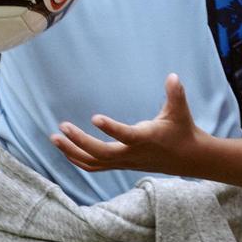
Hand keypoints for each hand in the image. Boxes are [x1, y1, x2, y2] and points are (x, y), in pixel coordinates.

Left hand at [50, 73, 205, 174]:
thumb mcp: (180, 111)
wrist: (186, 158)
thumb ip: (176, 94)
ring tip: (54, 138)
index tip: (94, 117)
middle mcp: (132, 153)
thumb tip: (172, 76)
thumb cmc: (182, 130)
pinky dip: (77, 160)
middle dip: (79, 141)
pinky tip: (65, 149)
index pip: (126, 136)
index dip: (111, 128)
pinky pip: (94, 166)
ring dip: (72, 152)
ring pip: (93, 163)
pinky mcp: (120, 164)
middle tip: (62, 126)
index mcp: (146, 139)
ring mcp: (124, 162)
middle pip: (101, 153)